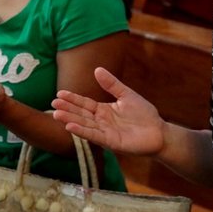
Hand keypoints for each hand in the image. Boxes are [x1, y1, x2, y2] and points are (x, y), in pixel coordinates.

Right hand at [50, 68, 166, 156]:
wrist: (159, 132)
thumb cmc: (144, 114)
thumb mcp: (126, 95)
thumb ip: (112, 84)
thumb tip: (97, 69)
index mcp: (104, 111)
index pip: (85, 104)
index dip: (72, 99)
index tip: (59, 93)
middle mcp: (101, 122)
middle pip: (81, 114)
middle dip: (67, 108)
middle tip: (53, 103)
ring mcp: (105, 132)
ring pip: (84, 125)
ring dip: (70, 120)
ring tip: (56, 114)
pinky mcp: (111, 142)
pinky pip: (94, 136)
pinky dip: (82, 131)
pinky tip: (70, 126)